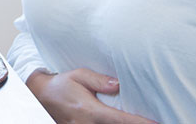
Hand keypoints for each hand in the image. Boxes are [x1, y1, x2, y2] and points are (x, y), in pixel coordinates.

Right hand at [26, 68, 157, 123]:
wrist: (40, 97)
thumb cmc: (61, 85)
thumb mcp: (78, 76)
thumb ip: (98, 80)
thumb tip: (117, 84)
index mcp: (90, 111)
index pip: (121, 120)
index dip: (141, 123)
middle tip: (155, 122)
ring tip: (141, 122)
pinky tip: (123, 123)